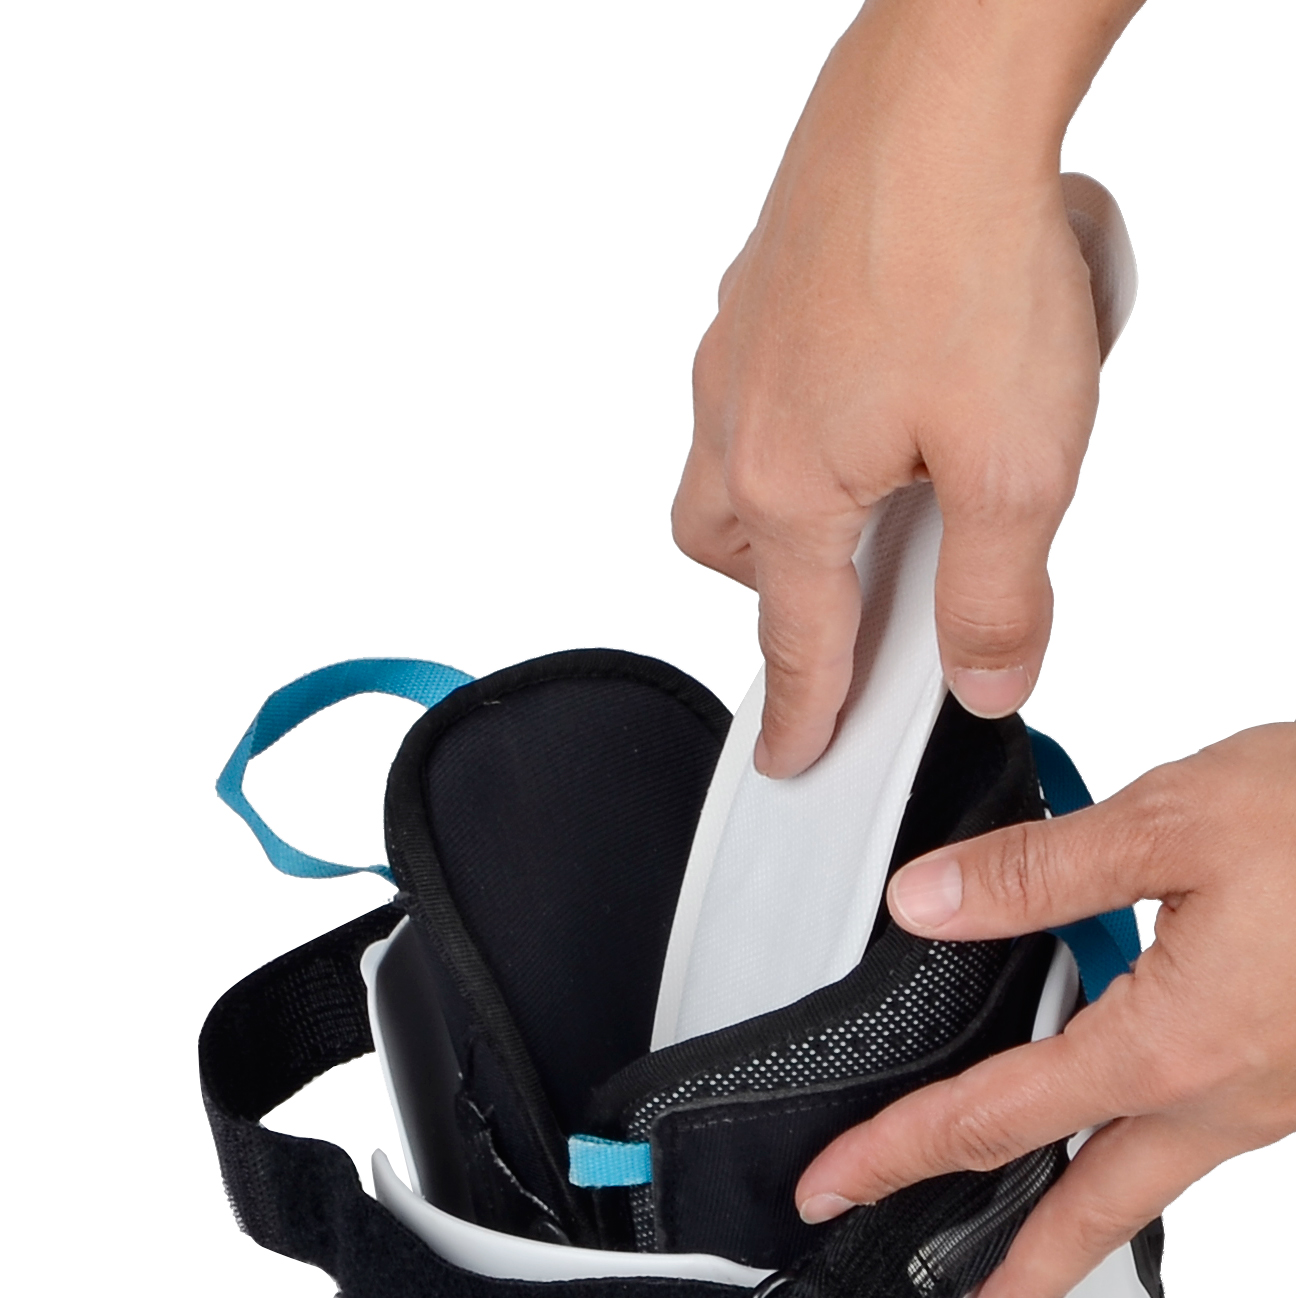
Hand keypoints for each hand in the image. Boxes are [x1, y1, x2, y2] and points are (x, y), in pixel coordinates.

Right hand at [672, 0, 1142, 776]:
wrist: (943, 86)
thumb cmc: (968, 251)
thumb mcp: (1020, 466)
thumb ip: (999, 596)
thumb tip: (986, 676)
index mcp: (787, 489)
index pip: (796, 641)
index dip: (805, 715)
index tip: (793, 759)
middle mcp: (738, 421)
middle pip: (734, 556)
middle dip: (786, 594)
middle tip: (866, 594)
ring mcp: (739, 347)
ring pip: (730, 467)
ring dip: (791, 504)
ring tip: (888, 482)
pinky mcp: (761, 285)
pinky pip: (758, 384)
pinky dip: (806, 415)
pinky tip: (886, 379)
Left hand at [794, 725, 1295, 1297]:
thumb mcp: (1182, 818)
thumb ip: (1038, 873)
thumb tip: (926, 902)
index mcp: (1172, 1043)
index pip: (993, 1119)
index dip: (897, 1155)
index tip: (832, 1188)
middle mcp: (1225, 1096)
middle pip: (1092, 1211)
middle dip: (1022, 1276)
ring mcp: (1273, 1096)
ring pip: (1154, 1181)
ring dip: (1084, 1226)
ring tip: (1033, 1258)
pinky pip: (1201, 1139)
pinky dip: (1143, 1158)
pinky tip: (1122, 1128)